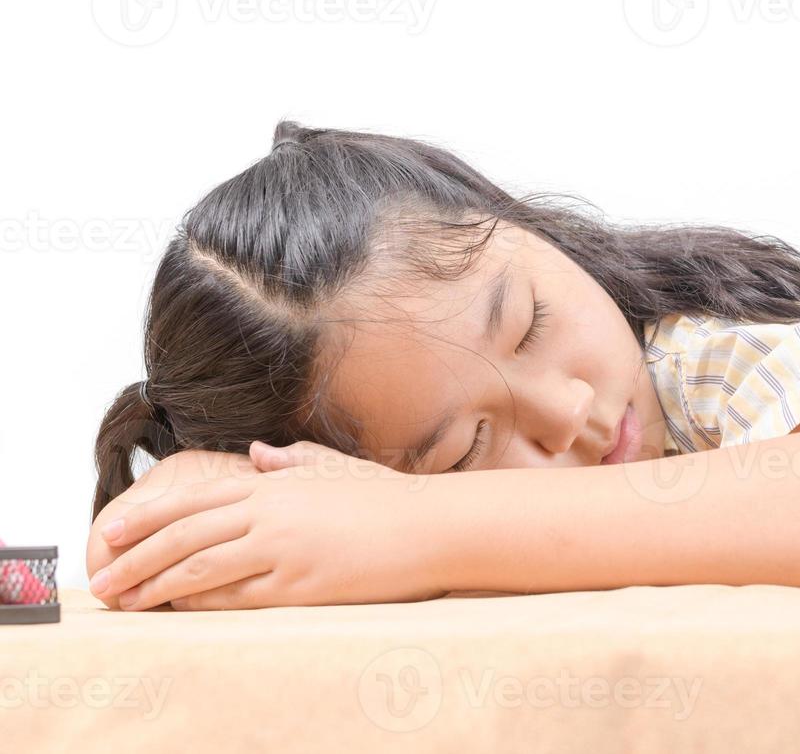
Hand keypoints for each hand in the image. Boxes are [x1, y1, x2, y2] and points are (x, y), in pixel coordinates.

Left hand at [89, 441, 445, 610]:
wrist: (432, 525)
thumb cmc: (387, 499)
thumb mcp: (335, 469)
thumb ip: (292, 460)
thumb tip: (258, 453)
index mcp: (275, 483)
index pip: (195, 497)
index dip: (148, 515)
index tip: (113, 529)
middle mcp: (270, 512)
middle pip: (184, 535)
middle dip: (136, 558)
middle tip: (103, 579)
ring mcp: (282, 549)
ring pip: (200, 569)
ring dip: (155, 586)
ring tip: (125, 601)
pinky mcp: (299, 585)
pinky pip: (236, 598)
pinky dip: (201, 605)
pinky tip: (178, 611)